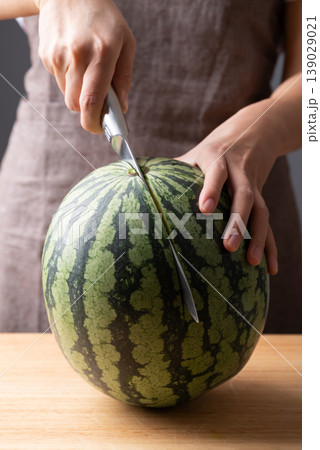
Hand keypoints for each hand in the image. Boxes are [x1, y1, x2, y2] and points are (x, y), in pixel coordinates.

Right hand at [36, 0, 135, 132]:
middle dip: (87, 108)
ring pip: (67, 95)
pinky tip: (74, 58)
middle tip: (97, 99)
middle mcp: (78, 55)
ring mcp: (58, 56)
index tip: (98, 129)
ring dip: (78, 92)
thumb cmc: (104, 19)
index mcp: (102, 53)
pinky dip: (68, 78)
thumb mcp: (126, 42)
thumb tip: (122, 107)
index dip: (93, 122)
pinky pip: (59, 81)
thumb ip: (124, 77)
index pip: (92, 100)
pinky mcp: (46, 56)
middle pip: (76, 104)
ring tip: (86, 68)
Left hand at [176, 99, 280, 274]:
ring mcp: (254, 185)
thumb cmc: (213, 150)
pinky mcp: (263, 197)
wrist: (252, 133)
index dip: (211, 189)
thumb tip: (135, 177)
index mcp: (218, 158)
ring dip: (257, 237)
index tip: (204, 209)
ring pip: (261, 211)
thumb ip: (172, 167)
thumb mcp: (195, 153)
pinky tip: (270, 268)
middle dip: (238, 221)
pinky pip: (268, 222)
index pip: (217, 172)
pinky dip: (270, 245)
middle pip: (244, 195)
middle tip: (228, 246)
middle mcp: (239, 171)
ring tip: (250, 261)